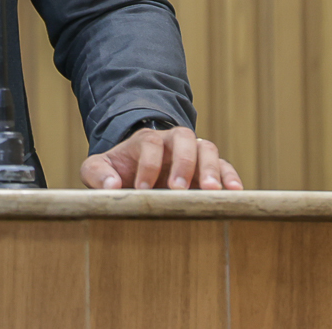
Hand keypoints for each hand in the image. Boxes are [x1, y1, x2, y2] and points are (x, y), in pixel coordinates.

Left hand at [79, 125, 243, 190]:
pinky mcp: (209, 169)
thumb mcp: (98, 168)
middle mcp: (173, 142)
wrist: (136, 170)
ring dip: (210, 169)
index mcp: (145, 140)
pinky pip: (225, 166)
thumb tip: (111, 186)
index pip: (150, 144)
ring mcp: (193, 153)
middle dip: (183, 162)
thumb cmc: (118, 170)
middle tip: (179, 188)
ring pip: (207, 149)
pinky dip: (230, 177)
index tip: (143, 190)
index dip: (148, 165)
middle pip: (184, 138)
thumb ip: (96, 173)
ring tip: (211, 192)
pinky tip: (234, 193)